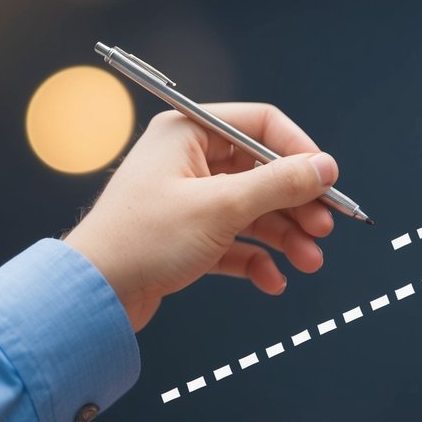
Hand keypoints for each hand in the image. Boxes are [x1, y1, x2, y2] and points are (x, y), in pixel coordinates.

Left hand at [64, 104, 339, 330]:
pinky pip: (236, 242)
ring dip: (286, 237)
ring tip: (308, 261)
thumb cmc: (141, 241)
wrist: (94, 296)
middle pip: (263, 172)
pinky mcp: (188, 237)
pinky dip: (258, 260)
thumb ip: (279, 185)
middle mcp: (188, 160)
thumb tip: (324, 167)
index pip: (260, 125)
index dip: (298, 152)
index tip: (326, 182)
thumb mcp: (222, 208)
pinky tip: (273, 280)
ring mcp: (189, 200)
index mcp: (188, 133)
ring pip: (254, 211)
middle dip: (297, 204)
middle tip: (323, 229)